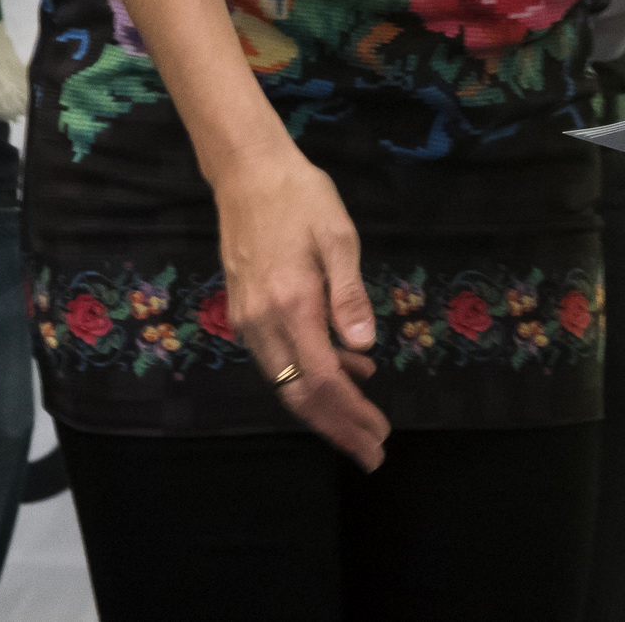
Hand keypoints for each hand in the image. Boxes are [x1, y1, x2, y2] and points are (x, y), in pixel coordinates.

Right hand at [216, 158, 387, 469]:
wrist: (247, 173)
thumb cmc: (302, 198)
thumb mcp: (339, 238)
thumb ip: (350, 295)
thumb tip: (365, 347)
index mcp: (292, 306)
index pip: (323, 379)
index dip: (351, 413)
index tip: (379, 435)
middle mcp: (264, 322)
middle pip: (299, 394)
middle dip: (337, 427)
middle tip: (372, 452)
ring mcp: (249, 319)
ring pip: (285, 381)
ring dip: (324, 405)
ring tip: (364, 419)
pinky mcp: (245, 311)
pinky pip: (278, 358)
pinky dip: (309, 374)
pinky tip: (345, 368)